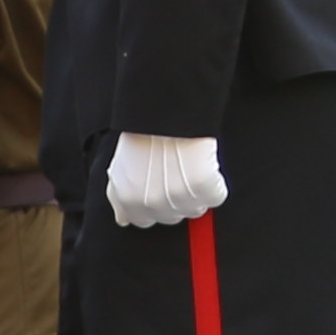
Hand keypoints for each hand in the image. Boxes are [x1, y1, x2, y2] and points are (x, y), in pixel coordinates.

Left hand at [105, 133, 230, 227]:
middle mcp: (151, 203)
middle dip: (176, 201)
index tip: (162, 192)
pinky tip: (206, 168)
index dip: (154, 207)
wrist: (167, 113)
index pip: (143, 221)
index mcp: (128, 199)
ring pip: (194, 210)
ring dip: (196, 193)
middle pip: (171, 218)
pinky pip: (216, 197)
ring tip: (191, 169)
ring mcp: (178, 197)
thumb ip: (118, 197)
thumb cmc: (146, 135)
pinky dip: (216, 185)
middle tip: (178, 176)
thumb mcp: (120, 168)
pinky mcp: (203, 188)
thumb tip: (124, 220)